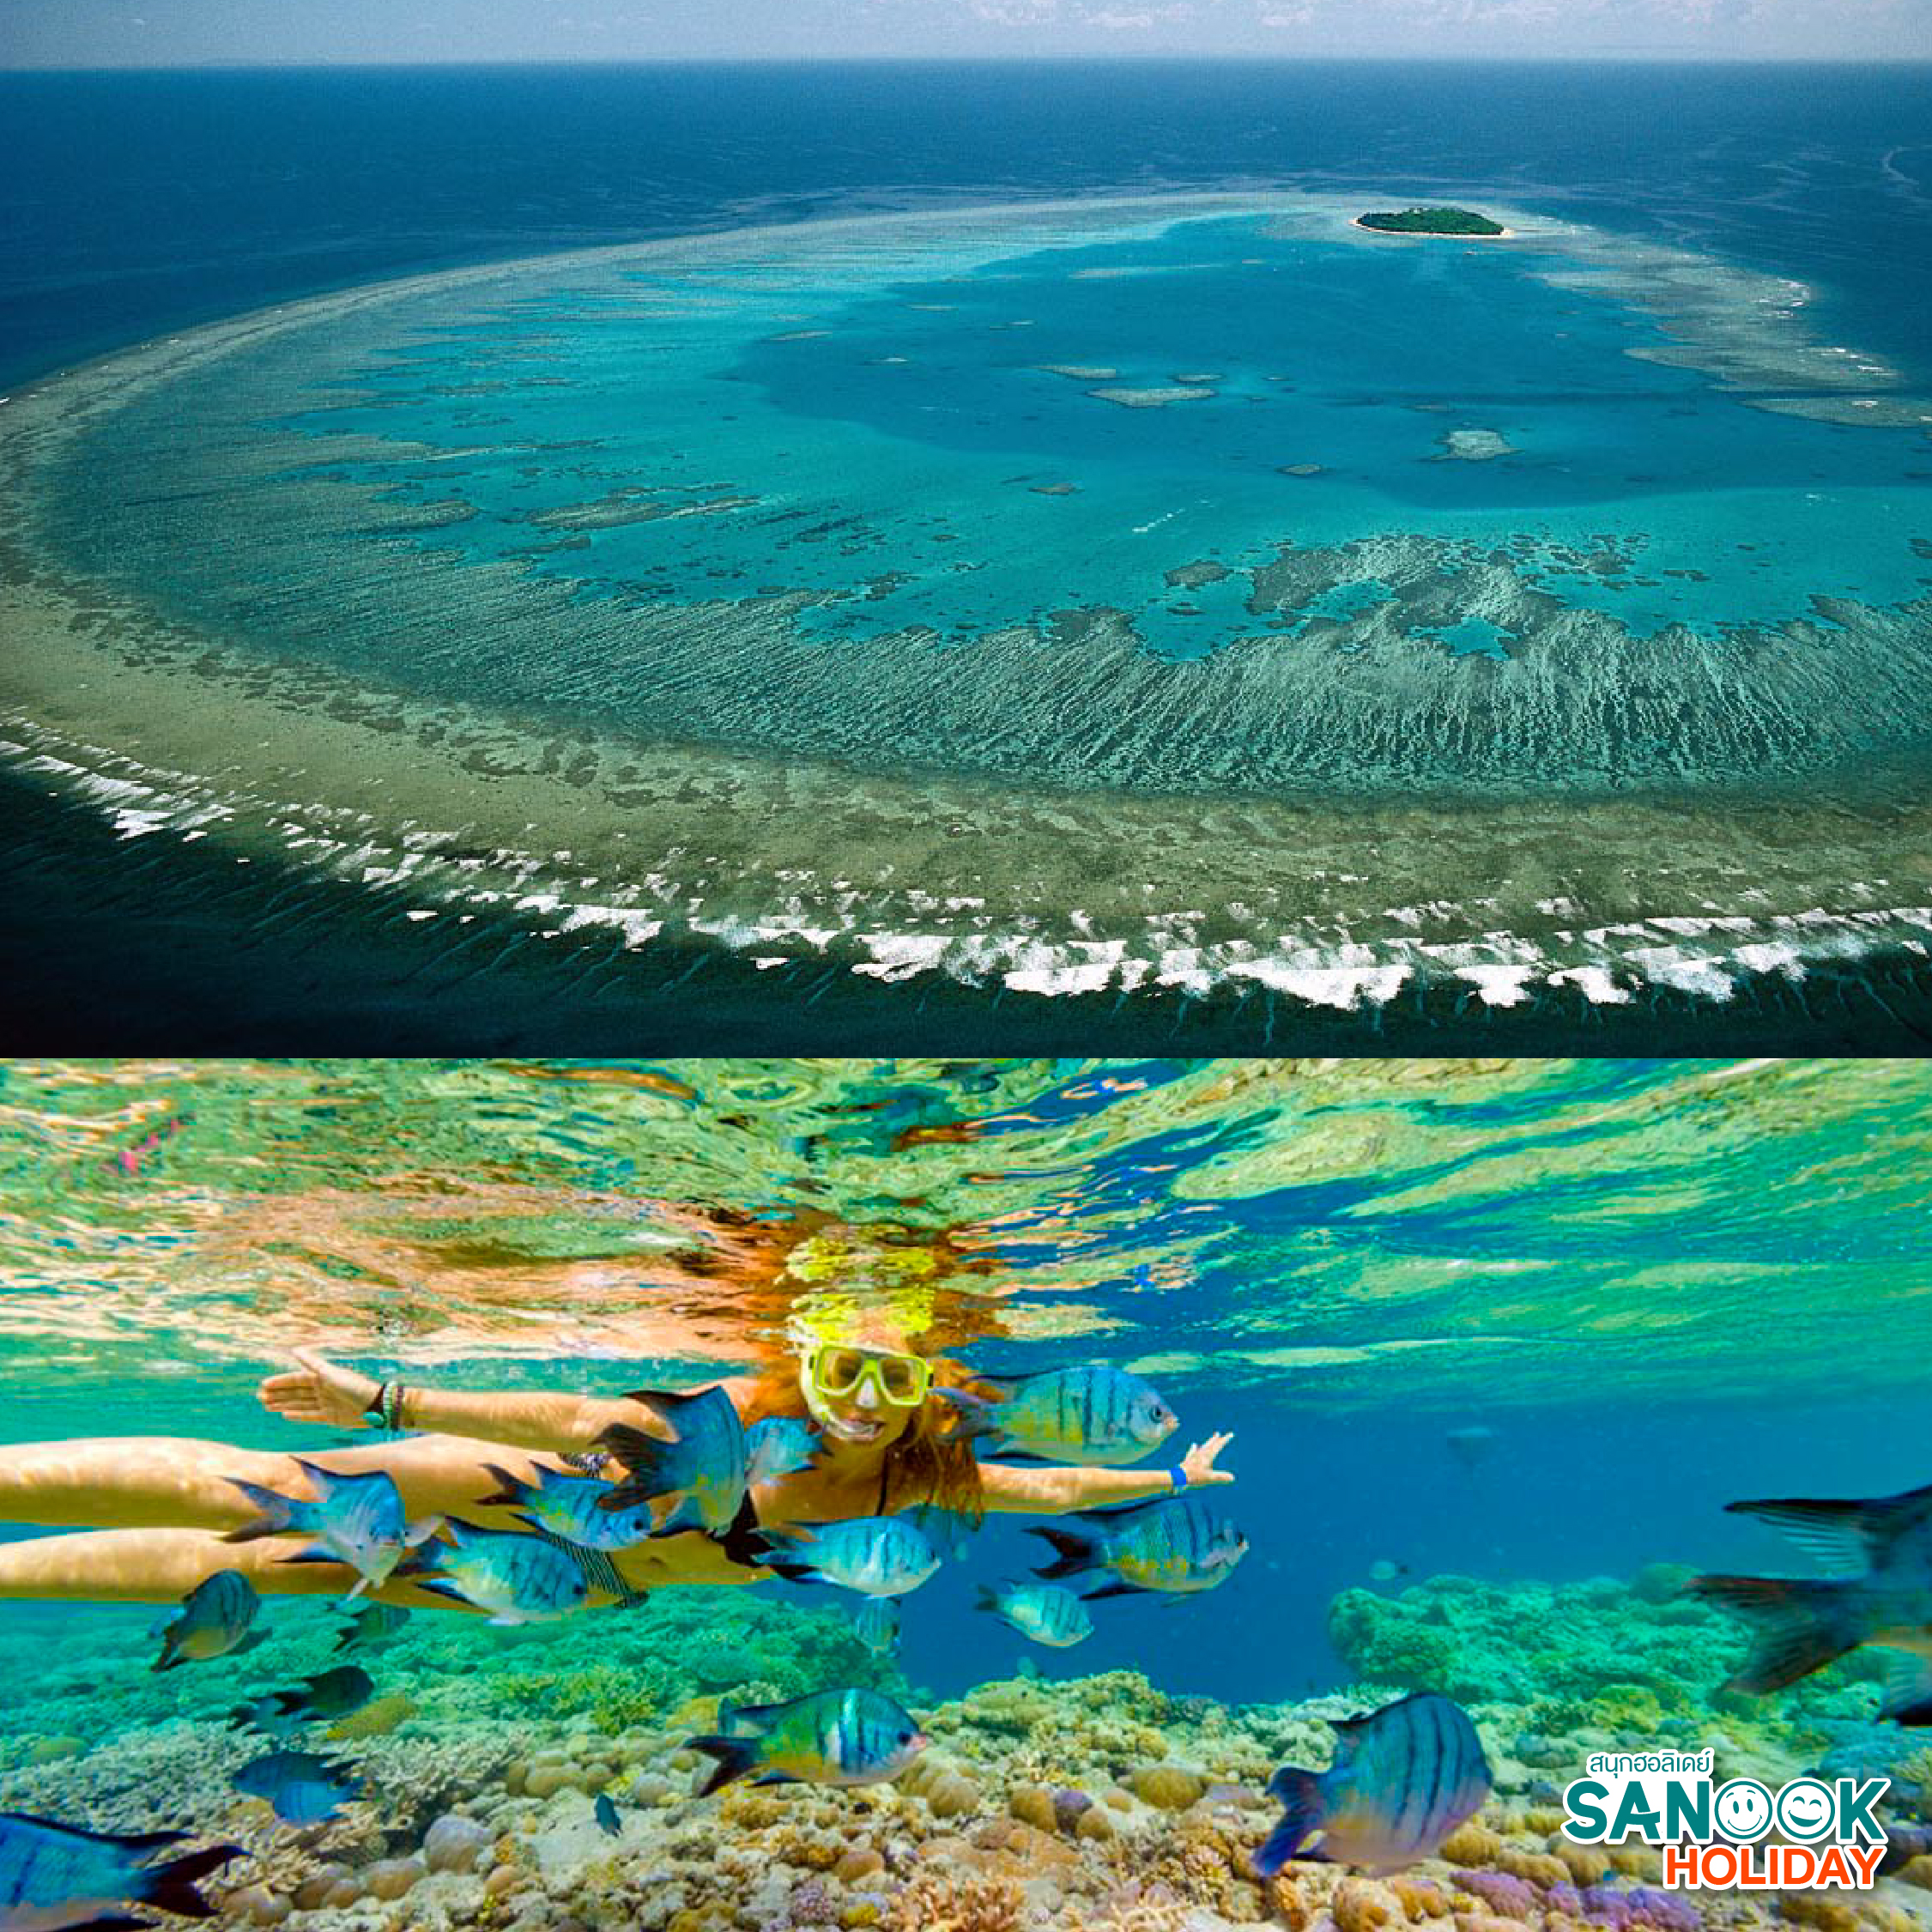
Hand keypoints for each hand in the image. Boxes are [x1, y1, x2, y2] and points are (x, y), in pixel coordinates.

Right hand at [258, 1348, 381, 1428]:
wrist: (373, 1406)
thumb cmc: (353, 1386)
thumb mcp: (330, 1373)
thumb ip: (312, 1363)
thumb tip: (295, 1350)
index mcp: (322, 1378)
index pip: (296, 1379)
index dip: (281, 1382)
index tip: (264, 1385)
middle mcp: (322, 1390)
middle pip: (296, 1392)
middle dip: (278, 1394)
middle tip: (259, 1397)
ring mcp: (325, 1404)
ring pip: (299, 1404)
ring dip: (283, 1404)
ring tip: (267, 1406)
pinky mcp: (329, 1417)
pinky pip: (309, 1416)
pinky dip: (297, 1415)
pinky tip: (284, 1415)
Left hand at [1181, 1431, 1233, 1485]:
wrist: (1178, 1476)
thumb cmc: (1194, 1477)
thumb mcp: (1209, 1478)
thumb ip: (1221, 1477)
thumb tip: (1233, 1478)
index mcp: (1207, 1456)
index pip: (1218, 1446)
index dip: (1225, 1440)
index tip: (1230, 1434)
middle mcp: (1201, 1454)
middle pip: (1210, 1444)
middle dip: (1216, 1439)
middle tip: (1220, 1434)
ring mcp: (1194, 1456)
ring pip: (1203, 1446)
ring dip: (1209, 1442)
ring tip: (1212, 1438)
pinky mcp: (1188, 1460)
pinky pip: (1193, 1451)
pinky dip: (1195, 1448)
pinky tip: (1194, 1445)